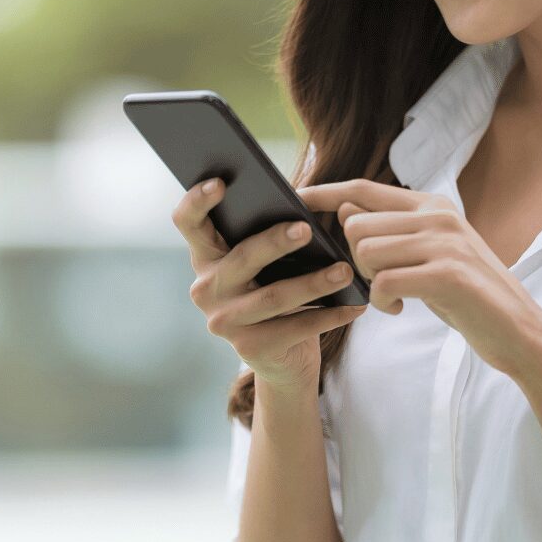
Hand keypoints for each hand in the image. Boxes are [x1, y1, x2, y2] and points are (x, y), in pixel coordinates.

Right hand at [172, 178, 369, 396]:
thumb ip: (267, 234)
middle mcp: (205, 289)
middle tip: (307, 228)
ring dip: (314, 283)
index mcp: (206, 257)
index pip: (188, 223)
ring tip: (345, 271)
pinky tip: (353, 305)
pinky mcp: (249, 349)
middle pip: (241, 258)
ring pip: (272, 297)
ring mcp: (224, 322)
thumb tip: (300, 207)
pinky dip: (329, 316)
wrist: (282, 357)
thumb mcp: (266, 263)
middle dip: (275, 242)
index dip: (197, 201)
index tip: (220, 183)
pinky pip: (295, 328)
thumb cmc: (276, 290)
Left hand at [295, 178, 541, 381]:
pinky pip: (383, 283)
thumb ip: (392, 232)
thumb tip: (345, 209)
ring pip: (365, 252)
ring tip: (393, 298)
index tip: (296, 195)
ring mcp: (444, 242)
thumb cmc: (468, 296)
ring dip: (369, 283)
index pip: (363, 189)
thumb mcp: (428, 256)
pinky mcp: (447, 274)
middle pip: (356, 225)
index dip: (325, 192)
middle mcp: (437, 215)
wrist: (520, 332)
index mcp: (432, 205)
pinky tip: (402, 309)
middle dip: (355, 261)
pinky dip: (382, 302)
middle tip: (379, 283)